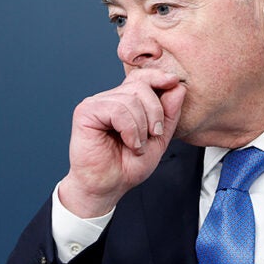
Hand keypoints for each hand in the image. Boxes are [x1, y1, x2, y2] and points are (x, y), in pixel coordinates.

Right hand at [58, 70, 185, 217]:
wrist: (108, 187)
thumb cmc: (128, 166)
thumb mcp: (158, 139)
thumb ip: (168, 114)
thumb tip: (178, 86)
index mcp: (124, 101)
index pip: (141, 77)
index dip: (158, 76)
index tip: (174, 82)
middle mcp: (108, 99)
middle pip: (140, 86)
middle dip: (155, 112)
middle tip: (152, 136)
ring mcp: (95, 104)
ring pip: (130, 99)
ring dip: (141, 127)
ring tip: (137, 145)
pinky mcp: (86, 112)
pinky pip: (117, 109)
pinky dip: (130, 129)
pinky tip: (129, 143)